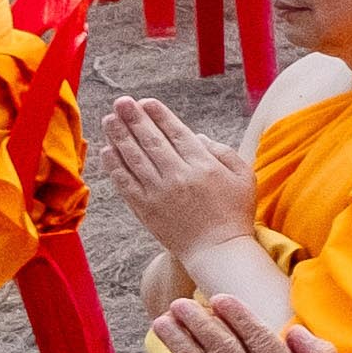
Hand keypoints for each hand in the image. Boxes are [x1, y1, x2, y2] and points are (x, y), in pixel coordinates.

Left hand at [93, 91, 255, 259]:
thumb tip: (196, 137)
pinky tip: (107, 151)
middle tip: (121, 102)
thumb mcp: (244, 176)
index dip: (159, 116)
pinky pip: (125, 182)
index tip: (146, 102)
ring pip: (133, 158)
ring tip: (109, 119)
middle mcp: (177, 175)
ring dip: (118, 136)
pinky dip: (114, 166)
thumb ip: (223, 152)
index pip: (176, 133)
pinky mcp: (144, 208)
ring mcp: (158, 192)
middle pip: (150, 141)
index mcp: (203, 165)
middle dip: (134, 119)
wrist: (217, 250)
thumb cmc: (235, 212)